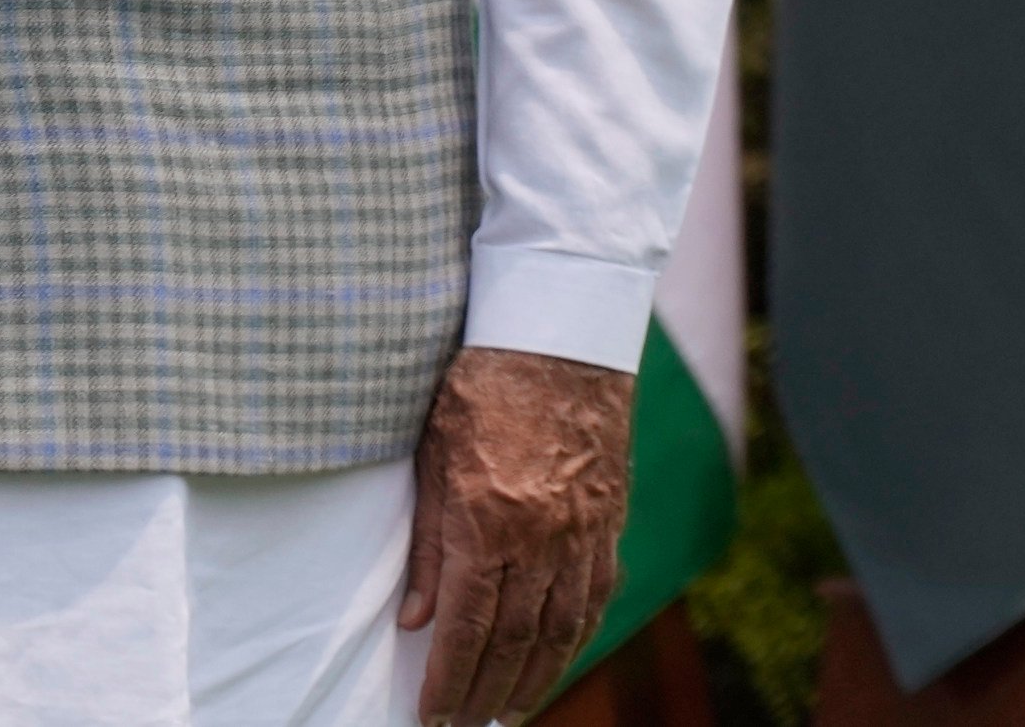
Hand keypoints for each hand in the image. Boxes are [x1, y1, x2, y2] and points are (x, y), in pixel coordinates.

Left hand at [402, 345, 635, 724]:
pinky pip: (595, 597)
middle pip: (516, 639)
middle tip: (466, 723)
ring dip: (535, 678)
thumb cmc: (478, 385)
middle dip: (487, 689)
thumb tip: (416, 617)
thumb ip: (425, 542)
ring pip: (562, 629)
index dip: (450, 677)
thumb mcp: (431, 455)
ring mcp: (583, 532)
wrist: (558, 336)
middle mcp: (541, 536)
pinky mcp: (609, 521)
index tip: (434, 714)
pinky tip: (557, 659)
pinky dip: (575, 639)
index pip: (468, 623)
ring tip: (509, 710)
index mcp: (487, 519)